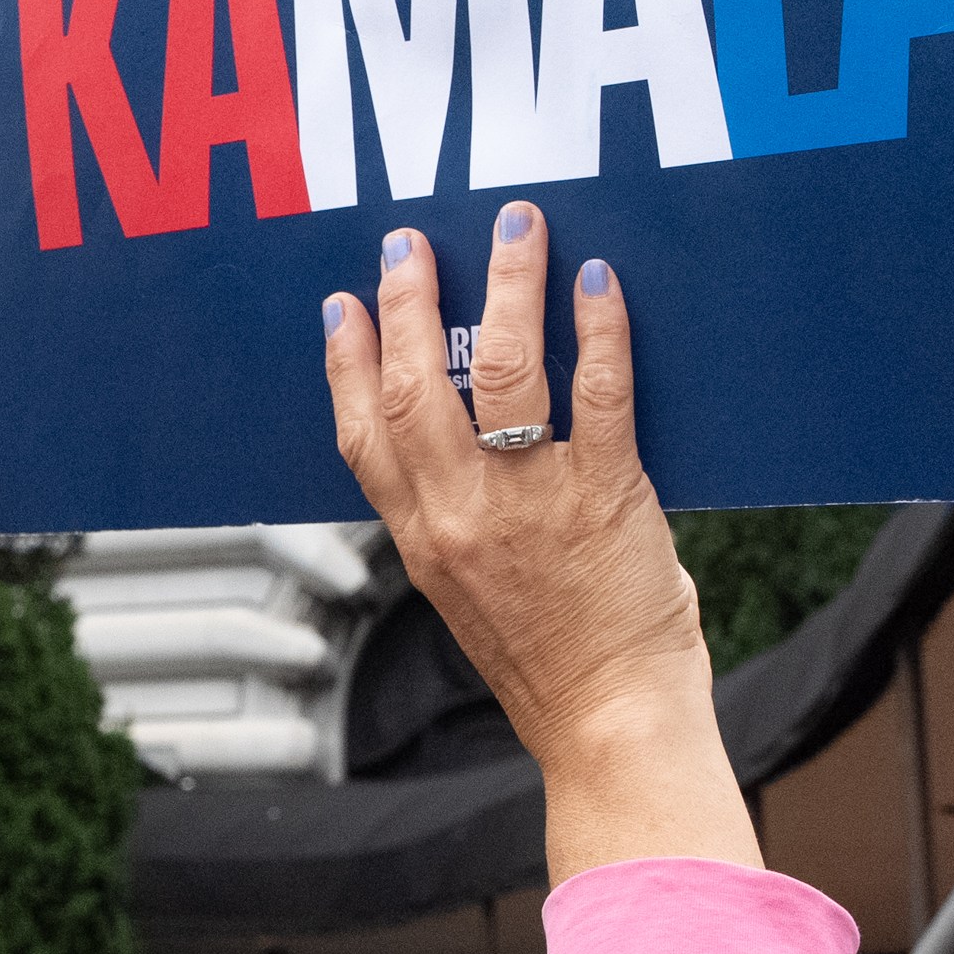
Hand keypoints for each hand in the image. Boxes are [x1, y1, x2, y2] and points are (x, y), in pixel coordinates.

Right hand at [323, 208, 759, 882]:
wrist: (610, 724)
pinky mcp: (605, 496)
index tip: (344, 308)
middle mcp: (460, 515)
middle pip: (413, 385)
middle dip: (407, 301)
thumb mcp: (468, 597)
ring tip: (514, 229)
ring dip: (503, 287)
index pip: (362, 435)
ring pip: (498, 369)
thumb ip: (454, 527)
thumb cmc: (551, 668)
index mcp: (420, 540)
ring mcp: (530, 502)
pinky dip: (596, 330)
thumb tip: (464, 457)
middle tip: (410, 244)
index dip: (347, 362)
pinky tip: (596, 282)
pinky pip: (595, 392)